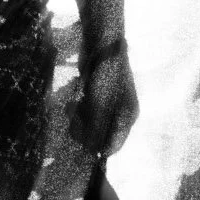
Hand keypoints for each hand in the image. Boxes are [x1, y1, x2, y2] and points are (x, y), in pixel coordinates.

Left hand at [70, 36, 136, 155]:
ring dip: (77, 118)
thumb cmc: (104, 74)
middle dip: (84, 129)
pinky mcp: (95, 97)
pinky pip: (84, 112)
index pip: (114, 145)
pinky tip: (74, 98)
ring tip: (72, 104)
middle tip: (75, 117)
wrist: (100, 45)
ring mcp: (107, 105)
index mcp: (127, 117)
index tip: (81, 148)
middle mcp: (119, 113)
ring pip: (89, 124)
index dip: (97, 149)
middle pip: (99, 136)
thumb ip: (97, 129)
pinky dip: (77, 108)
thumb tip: (94, 153)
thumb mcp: (99, 105)